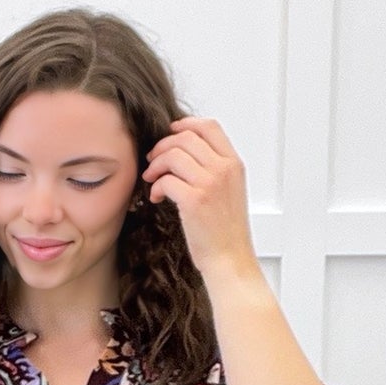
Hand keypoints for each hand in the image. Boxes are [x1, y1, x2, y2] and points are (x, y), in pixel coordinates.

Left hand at [141, 115, 257, 277]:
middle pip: (186, 137)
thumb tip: (186, 153)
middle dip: (162, 146)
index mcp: (234, 164)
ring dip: (155, 165)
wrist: (230, 260)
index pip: (209, 126)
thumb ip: (215, 169)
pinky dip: (155, 187)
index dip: (185, 124)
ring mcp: (210, 183)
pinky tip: (156, 198)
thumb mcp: (229, 192)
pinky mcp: (194, 200)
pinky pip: (165, 180)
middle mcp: (224, 169)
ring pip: (173, 155)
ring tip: (151, 180)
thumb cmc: (226, 232)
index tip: (170, 133)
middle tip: (152, 161)